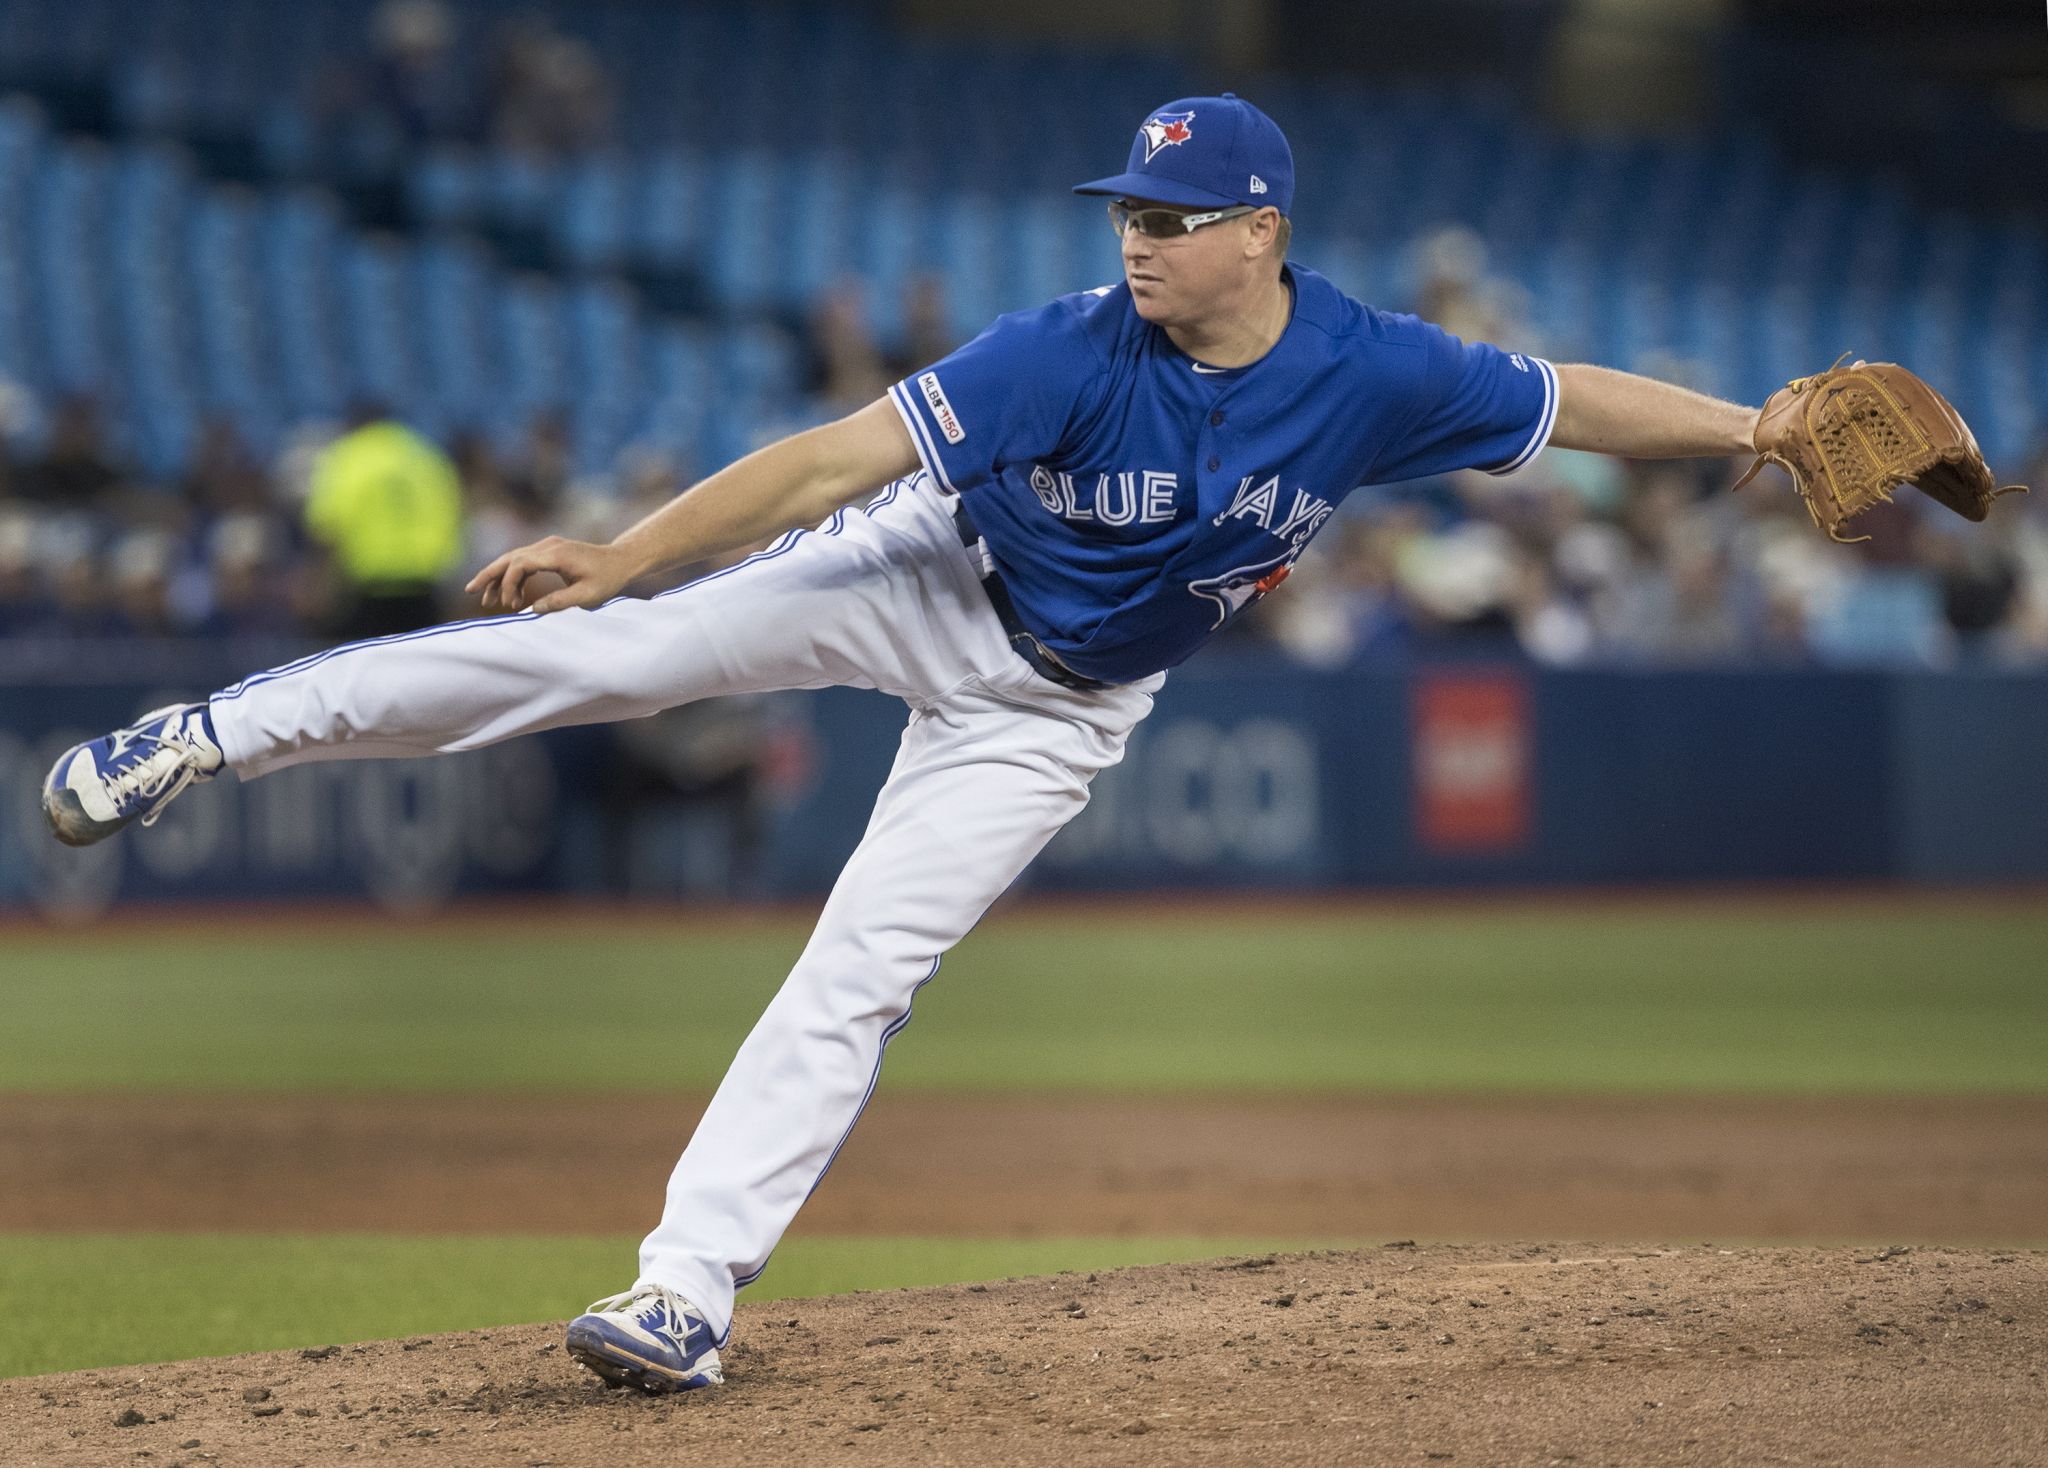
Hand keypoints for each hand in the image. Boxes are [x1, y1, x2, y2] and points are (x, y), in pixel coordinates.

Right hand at [465, 536, 636, 614]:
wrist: (621, 560)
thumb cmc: (607, 578)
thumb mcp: (588, 595)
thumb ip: (560, 602)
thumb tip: (531, 610)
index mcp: (556, 554)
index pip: (520, 563)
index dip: (508, 583)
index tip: (508, 604)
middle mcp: (548, 546)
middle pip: (510, 557)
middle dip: (489, 574)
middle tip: (470, 591)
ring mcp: (548, 547)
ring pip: (514, 559)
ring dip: (499, 577)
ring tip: (486, 600)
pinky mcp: (550, 552)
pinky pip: (524, 562)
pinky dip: (514, 577)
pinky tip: (509, 595)